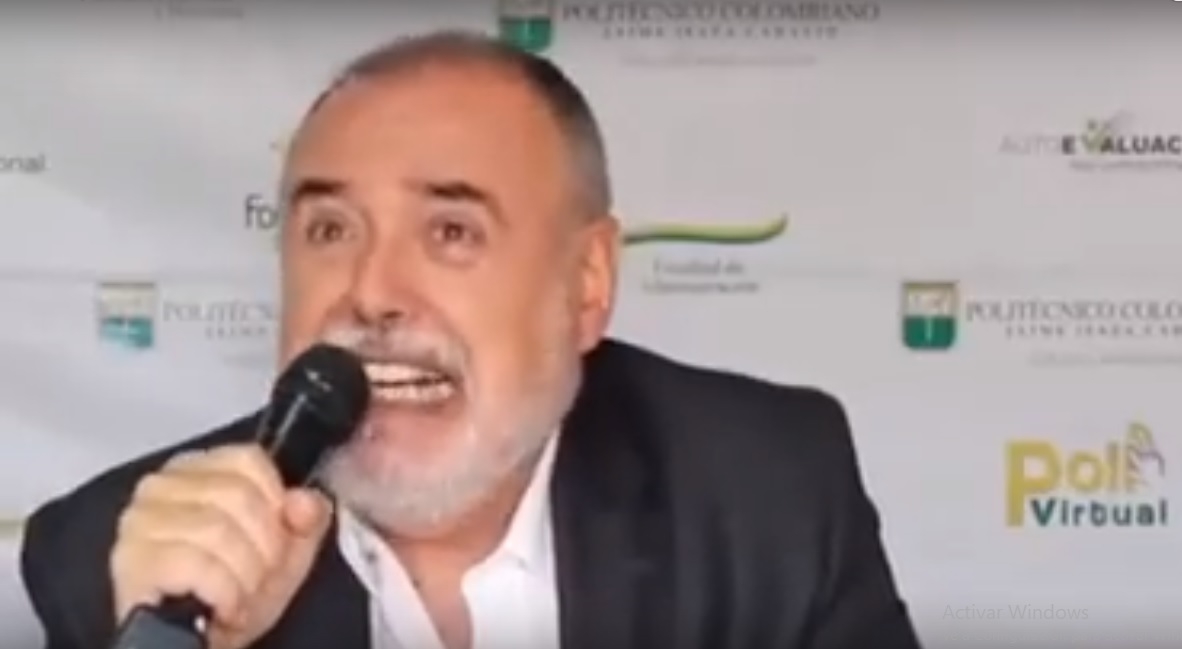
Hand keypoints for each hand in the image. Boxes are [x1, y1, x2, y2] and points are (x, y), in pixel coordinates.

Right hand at [111, 444, 332, 648]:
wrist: (194, 647)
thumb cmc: (233, 595)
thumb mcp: (285, 554)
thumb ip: (307, 520)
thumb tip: (305, 501)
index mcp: (195, 471)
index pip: (248, 460)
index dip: (275, 506)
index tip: (276, 542)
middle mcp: (159, 487)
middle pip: (238, 495)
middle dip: (264, 548)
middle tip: (257, 579)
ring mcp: (139, 523)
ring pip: (218, 530)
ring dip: (245, 576)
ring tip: (239, 597)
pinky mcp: (131, 562)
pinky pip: (196, 564)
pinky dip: (223, 593)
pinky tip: (221, 608)